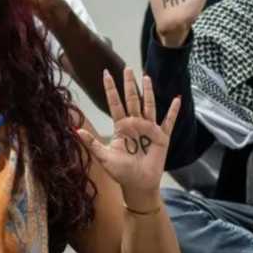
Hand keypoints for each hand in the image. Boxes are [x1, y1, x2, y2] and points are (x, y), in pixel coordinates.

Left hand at [78, 68, 180, 196]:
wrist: (138, 184)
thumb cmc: (121, 171)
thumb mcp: (104, 157)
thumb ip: (92, 143)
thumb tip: (76, 130)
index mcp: (121, 126)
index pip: (115, 103)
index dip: (110, 89)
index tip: (106, 74)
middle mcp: (135, 123)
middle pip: (132, 99)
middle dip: (129, 84)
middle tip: (127, 68)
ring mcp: (149, 129)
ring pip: (148, 105)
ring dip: (148, 92)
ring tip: (146, 77)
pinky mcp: (162, 137)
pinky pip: (168, 121)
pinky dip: (173, 111)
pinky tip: (176, 99)